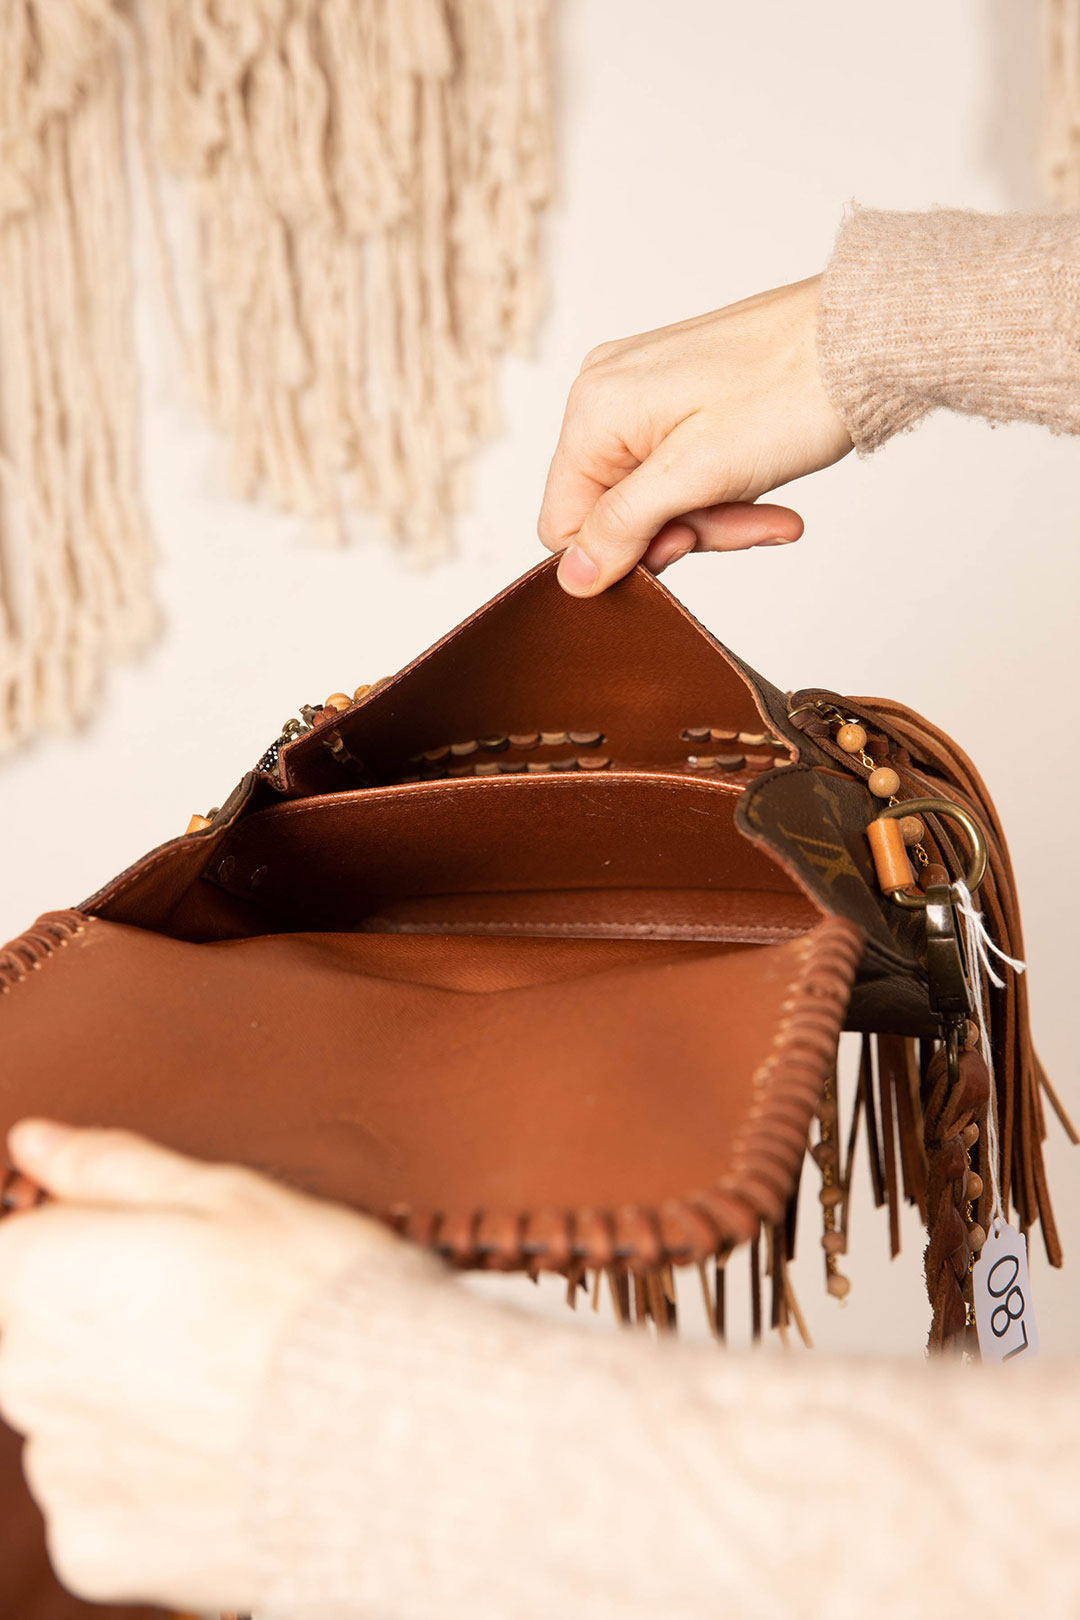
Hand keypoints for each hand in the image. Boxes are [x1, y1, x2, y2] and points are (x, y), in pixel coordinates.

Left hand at [0, 1118, 396, 1611]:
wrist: (391, 1434)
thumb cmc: (316, 1299)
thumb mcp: (226, 1195)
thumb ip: (110, 1169)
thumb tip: (39, 1143)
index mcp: (42, 1276)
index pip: (11, 1251)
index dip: (82, 1243)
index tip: (146, 1253)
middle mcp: (25, 1376)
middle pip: (33, 1334)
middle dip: (101, 1320)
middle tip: (209, 1313)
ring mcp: (59, 1469)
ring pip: (69, 1417)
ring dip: (124, 1400)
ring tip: (228, 1385)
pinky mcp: (96, 1549)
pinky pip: (100, 1500)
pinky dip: (148, 1480)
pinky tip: (221, 1450)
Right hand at [539, 275, 851, 594]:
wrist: (863, 338)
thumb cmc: (790, 392)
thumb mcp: (697, 476)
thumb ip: (623, 527)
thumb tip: (573, 577)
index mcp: (593, 410)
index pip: (564, 524)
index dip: (622, 553)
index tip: (687, 543)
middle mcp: (604, 394)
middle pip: (611, 511)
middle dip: (680, 530)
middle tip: (741, 523)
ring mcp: (642, 391)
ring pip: (652, 497)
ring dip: (711, 515)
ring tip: (769, 510)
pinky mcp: (678, 395)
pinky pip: (678, 469)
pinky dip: (721, 489)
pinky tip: (767, 494)